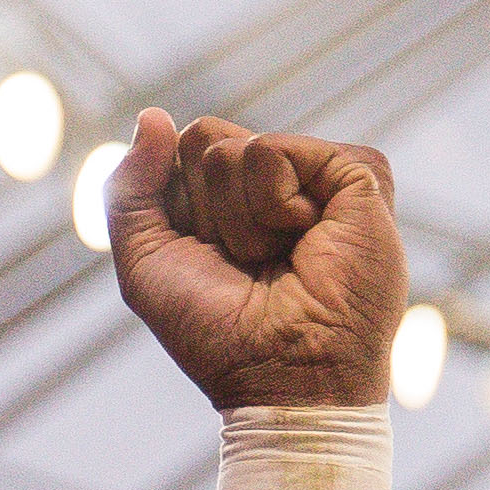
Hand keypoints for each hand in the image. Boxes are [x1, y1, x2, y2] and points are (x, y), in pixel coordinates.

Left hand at [106, 110, 402, 410]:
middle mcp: (275, 183)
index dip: (177, 207)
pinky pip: (279, 150)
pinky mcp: (358, 175)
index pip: (179, 152)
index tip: (206, 257)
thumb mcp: (145, 262)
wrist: (282, 374)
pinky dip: (277, 202)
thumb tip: (152, 115)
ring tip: (280, 257)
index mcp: (230, 199)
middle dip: (208, 208)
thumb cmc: (216, 333)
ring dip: (242, 217)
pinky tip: (309, 239)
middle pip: (205, 139)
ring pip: (239, 147)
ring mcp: (318, 177)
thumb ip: (130, 190)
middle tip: (246, 261)